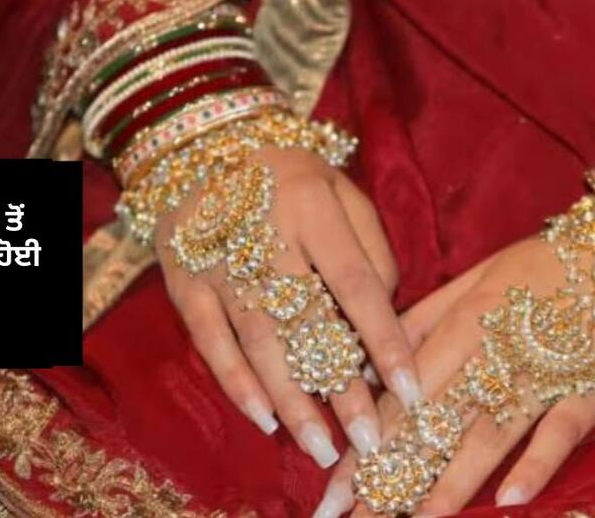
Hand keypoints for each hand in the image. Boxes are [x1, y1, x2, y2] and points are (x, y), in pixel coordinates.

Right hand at [154, 146, 421, 467]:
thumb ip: (372, 249)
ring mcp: (218, 261)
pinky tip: (264, 418)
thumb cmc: (291, 177)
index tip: (410, 390)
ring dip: (292, 400)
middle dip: (340, 387)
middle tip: (367, 441)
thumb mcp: (343, 191)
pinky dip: (235, 382)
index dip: (385, 340)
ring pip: (260, 342)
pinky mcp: (184, 280)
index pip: (357, 283)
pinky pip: (209, 340)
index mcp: (313, 208)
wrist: (201, 147)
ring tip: (321, 447)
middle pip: (308, 323)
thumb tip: (386, 318)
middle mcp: (264, 235)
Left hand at [316, 222, 594, 515]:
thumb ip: (426, 316)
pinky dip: (537, 464)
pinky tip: (509, 500)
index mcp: (461, 325)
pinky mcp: (591, 391)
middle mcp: (493, 355)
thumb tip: (376, 355)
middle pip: (432, 425)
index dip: (365, 444)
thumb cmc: (551, 261)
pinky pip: (559, 432)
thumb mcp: (479, 275)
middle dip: (389, 477)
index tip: (333, 488)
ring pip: (486, 437)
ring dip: (448, 485)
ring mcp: (542, 376)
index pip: (402, 396)